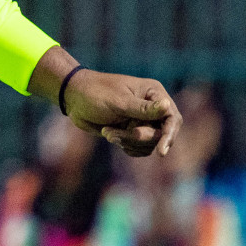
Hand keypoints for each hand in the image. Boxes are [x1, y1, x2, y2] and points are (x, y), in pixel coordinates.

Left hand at [64, 68, 180, 157]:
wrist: (73, 98)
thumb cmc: (94, 93)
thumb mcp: (118, 101)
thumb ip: (143, 109)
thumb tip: (167, 105)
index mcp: (153, 93)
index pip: (172, 118)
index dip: (169, 136)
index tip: (161, 151)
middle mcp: (152, 107)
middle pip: (160, 135)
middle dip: (137, 137)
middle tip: (114, 134)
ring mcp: (143, 120)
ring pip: (149, 144)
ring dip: (128, 142)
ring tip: (107, 132)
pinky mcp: (133, 131)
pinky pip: (139, 148)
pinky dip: (126, 146)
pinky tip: (110, 135)